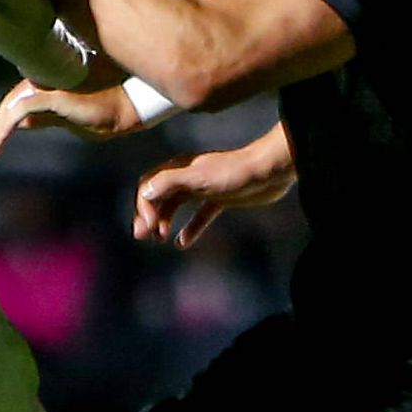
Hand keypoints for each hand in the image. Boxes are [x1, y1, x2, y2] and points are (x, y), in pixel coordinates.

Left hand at [0, 81, 141, 153]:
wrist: (127, 105)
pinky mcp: (55, 96)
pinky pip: (23, 109)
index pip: (19, 100)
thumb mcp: (67, 114)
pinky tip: (0, 141)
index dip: (4, 118)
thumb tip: (21, 123)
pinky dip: (7, 125)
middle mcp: (46, 82)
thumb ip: (45, 116)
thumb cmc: (104, 107)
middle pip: (14, 102)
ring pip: (14, 106)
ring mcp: (50, 87)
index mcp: (48, 85)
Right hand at [132, 140, 293, 246]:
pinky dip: (190, 228)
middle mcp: (188, 176)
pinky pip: (199, 215)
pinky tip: (183, 243)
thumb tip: (144, 193)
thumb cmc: (233, 172)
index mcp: (179, 168)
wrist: (269, 171)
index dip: (143, 207)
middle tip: (142, 236)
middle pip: (159, 196)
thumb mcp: (198, 177)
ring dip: (164, 221)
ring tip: (159, 239)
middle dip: (148, 216)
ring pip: (176, 205)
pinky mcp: (220, 199)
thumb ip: (170, 182)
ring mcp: (204, 188)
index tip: (148, 228)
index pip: (149, 186)